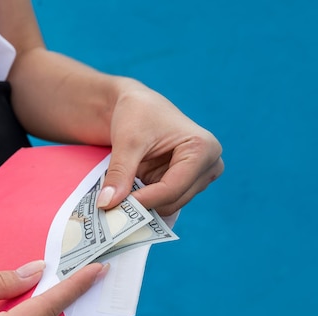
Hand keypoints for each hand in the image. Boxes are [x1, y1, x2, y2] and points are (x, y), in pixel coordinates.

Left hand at [97, 80, 223, 215]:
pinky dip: (145, 200)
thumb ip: (119, 173)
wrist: (136, 105)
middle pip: (173, 201)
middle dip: (143, 205)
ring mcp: (199, 177)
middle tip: (112, 207)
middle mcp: (209, 165)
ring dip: (143, 204)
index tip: (115, 207)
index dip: (144, 201)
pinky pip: (164, 202)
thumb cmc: (136, 113)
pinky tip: (128, 193)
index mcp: (202, 148)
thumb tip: (108, 204)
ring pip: (169, 205)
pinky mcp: (187, 184)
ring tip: (118, 197)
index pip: (173, 188)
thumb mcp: (127, 142)